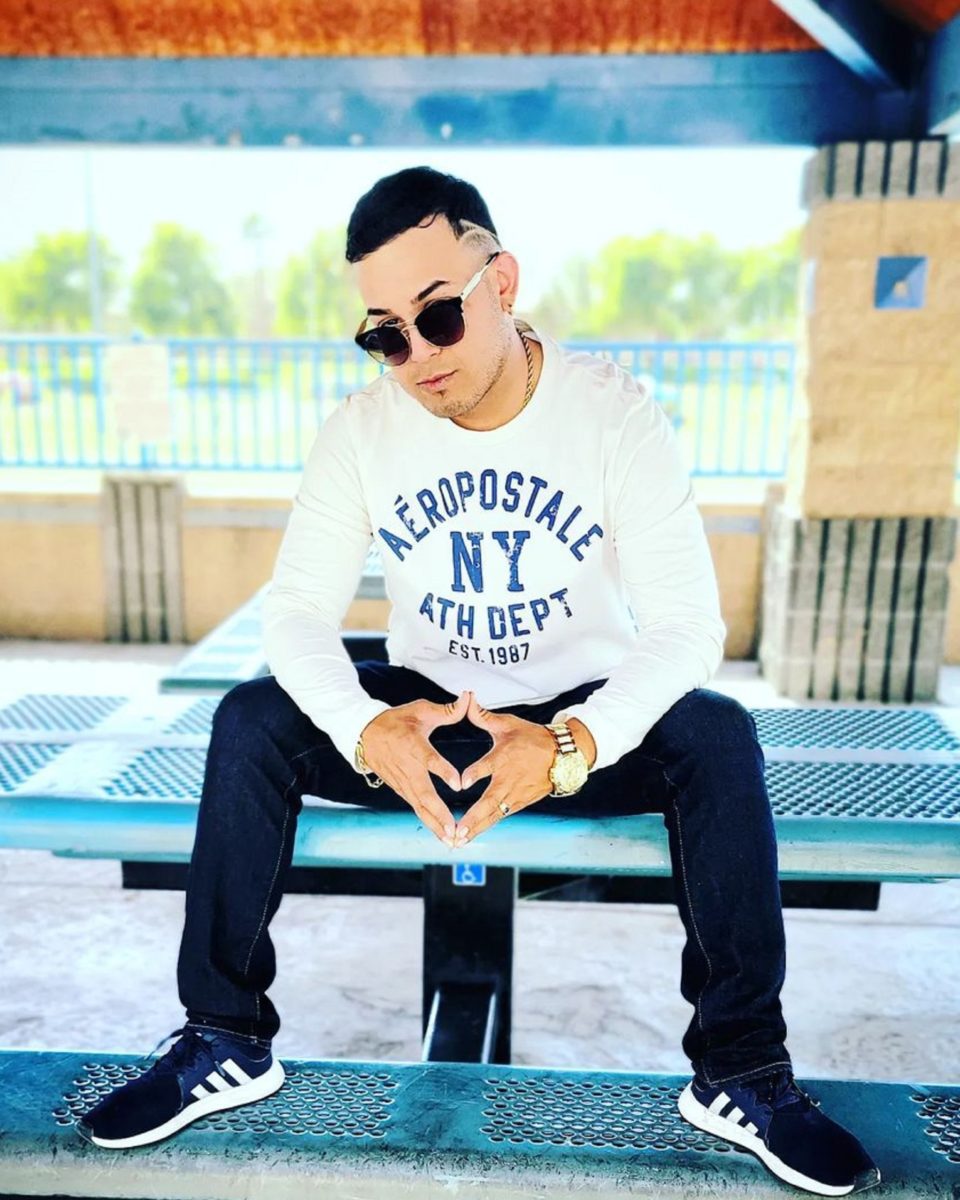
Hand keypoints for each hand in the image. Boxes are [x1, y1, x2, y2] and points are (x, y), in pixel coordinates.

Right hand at [359, 691, 469, 846]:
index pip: (430, 760)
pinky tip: (442, 836)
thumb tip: (469, 697)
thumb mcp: (420, 710)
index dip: (443, 771)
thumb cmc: (396, 721)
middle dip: (440, 814)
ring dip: (436, 824)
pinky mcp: (401, 789)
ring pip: (420, 807)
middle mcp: (408, 768)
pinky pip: (416, 808)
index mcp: (414, 746)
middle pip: (425, 794)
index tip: (458, 783)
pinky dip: (429, 823)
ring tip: (452, 840)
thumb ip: (447, 710)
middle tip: (455, 829)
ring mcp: (403, 782)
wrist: (363, 734)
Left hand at [452, 692, 556, 847]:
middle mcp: (509, 779)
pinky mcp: (520, 802)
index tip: (461, 783)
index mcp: (504, 757)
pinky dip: (487, 826)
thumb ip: (484, 716)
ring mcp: (515, 794)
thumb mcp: (509, 724)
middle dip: (473, 817)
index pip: (488, 766)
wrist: (564, 755)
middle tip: (458, 830)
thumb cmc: (532, 738)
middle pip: (490, 801)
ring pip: (494, 814)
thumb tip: (467, 698)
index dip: (475, 773)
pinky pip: (501, 816)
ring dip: (477, 827)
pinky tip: (472, 836)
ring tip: (460, 841)